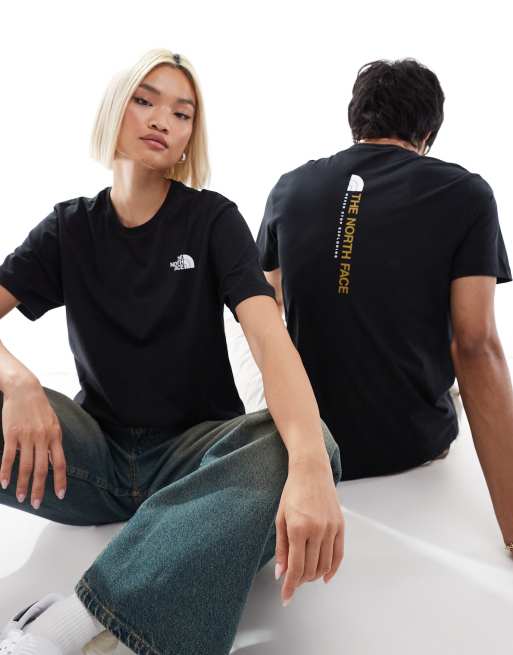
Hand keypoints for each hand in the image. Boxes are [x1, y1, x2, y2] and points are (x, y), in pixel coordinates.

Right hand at [0, 378, 66, 508]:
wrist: (25, 390)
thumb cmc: (39, 408)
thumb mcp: (52, 424)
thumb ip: (53, 442)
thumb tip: (53, 461)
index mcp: (55, 436)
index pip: (60, 463)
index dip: (60, 480)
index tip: (60, 495)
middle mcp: (42, 438)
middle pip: (42, 469)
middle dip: (39, 489)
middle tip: (36, 504)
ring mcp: (27, 437)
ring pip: (25, 466)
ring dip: (23, 484)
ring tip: (22, 497)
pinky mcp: (11, 434)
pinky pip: (8, 457)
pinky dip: (6, 472)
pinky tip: (4, 483)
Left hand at [274, 458, 344, 605]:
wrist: (311, 471)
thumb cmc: (292, 492)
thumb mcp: (280, 518)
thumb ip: (281, 548)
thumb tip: (281, 573)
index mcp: (298, 528)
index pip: (295, 567)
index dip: (290, 586)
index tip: (286, 598)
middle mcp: (316, 530)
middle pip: (310, 569)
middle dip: (300, 580)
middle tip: (293, 582)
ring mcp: (330, 528)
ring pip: (324, 565)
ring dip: (314, 575)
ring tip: (305, 576)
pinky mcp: (340, 526)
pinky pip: (338, 554)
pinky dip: (332, 569)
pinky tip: (325, 576)